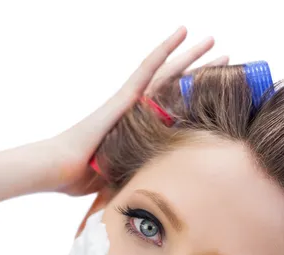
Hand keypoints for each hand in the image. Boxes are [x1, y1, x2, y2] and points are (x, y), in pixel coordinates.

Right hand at [47, 27, 227, 196]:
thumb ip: (141, 174)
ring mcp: (128, 102)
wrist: (59, 169)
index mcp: (137, 129)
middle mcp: (135, 110)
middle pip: (173, 86)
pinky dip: (164, 51)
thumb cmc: (82, 177)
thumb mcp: (123, 176)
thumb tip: (159, 191)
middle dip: (199, 72)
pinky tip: (181, 33)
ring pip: (166, 73)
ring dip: (190, 55)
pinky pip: (146, 70)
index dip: (193, 98)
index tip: (216, 92)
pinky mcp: (121, 99)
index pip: (172, 108)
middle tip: (225, 57)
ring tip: (213, 39)